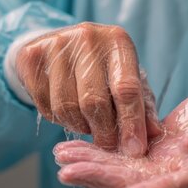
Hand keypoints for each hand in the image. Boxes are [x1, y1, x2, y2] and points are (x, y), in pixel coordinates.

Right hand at [16, 22, 161, 156]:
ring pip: (66, 107)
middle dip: (103, 132)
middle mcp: (88, 37)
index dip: (131, 122)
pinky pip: (45, 105)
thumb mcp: (127, 79)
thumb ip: (142, 106)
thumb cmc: (102, 68)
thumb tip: (155, 135)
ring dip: (79, 126)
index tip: (135, 150)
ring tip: (88, 122)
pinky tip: (67, 110)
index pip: (126, 88)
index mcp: (118, 41)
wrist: (60, 45)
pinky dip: (58, 118)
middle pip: (94, 101)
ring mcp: (56, 44)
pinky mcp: (31, 56)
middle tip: (108, 144)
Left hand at [55, 72, 187, 187]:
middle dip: (103, 179)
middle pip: (142, 183)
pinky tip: (81, 144)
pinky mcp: (169, 145)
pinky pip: (133, 150)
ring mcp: (178, 161)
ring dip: (97, 165)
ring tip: (62, 158)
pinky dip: (107, 148)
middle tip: (66, 172)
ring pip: (132, 169)